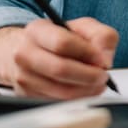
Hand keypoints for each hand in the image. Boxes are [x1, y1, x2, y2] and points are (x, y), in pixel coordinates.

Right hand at [0, 18, 117, 99]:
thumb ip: (101, 36)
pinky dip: (76, 98)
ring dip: (85, 90)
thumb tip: (105, 60)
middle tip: (103, 76)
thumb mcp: (83, 27)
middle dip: (88, 75)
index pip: (62, 43)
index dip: (87, 53)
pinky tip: (84, 89)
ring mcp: (23, 76)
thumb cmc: (58, 37)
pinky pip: (57, 101)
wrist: (27, 50)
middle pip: (60, 69)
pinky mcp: (27, 94)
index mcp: (37, 30)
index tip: (103, 59)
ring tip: (97, 84)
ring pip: (60, 90)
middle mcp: (25, 53)